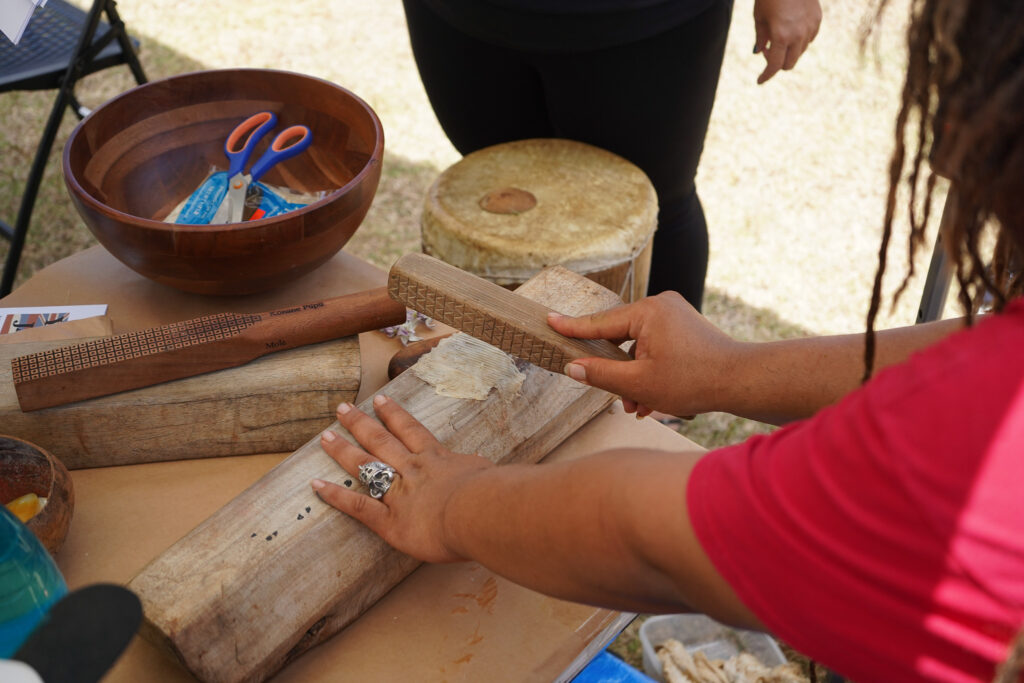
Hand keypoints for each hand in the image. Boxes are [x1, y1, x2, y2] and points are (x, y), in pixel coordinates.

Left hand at [312, 395, 493, 562]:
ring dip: (343, 450)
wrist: (478, 511)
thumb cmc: (491, 493)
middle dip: (360, 423)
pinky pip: (358, 506)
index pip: (411, 431)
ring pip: (365, 465)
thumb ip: (475, 469)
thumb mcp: (486, 472)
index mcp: (437, 458)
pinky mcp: (390, 521)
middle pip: (381, 441)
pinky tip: (317, 486)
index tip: (380, 400)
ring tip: (325, 436)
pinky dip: (336, 496)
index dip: (394, 415)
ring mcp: (398, 493)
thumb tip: (479, 464)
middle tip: (342, 408)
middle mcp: (412, 469)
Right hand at [547, 292, 740, 418]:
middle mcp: (660, 306)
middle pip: (621, 341)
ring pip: (639, 349)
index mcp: (647, 312)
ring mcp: (674, 315)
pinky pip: (655, 347)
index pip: (600, 324)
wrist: (741, 380)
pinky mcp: (684, 327)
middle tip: (619, 401)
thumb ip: (601, 374)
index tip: (549, 320)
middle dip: (618, 373)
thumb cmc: (694, 381)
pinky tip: (653, 399)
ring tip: (641, 407)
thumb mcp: (639, 383)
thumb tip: (573, 367)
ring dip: (636, 378)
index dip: (572, 328)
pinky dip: (651, 371)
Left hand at [753, 0, 821, 83]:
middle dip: (777, 63)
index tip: (759, 81)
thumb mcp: (759, 17)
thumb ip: (760, 37)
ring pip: (800, 52)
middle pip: (789, 64)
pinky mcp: (817, 20)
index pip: (774, 66)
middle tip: (768, 51)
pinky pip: (809, 39)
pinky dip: (799, 41)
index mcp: (781, 36)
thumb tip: (760, 52)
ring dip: (788, 52)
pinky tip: (792, 30)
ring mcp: (810, 28)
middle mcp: (798, 35)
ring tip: (778, 37)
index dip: (766, 76)